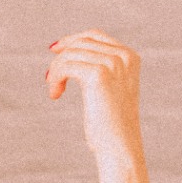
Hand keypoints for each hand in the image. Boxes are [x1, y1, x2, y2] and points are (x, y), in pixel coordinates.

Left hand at [45, 30, 145, 165]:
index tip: (55, 50)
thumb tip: (64, 48)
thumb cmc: (110, 123)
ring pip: (70, 55)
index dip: (72, 40)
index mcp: (130, 57)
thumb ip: (98, 67)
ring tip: (55, 92)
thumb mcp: (109, 89)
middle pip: (79, 44)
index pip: (94, 35)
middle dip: (61, 60)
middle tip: (51, 80)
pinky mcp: (98, 74)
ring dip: (56, 72)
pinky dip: (55, 78)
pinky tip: (55, 94)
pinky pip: (65, 66)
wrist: (120, 147)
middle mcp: (124, 56)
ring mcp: (112, 63)